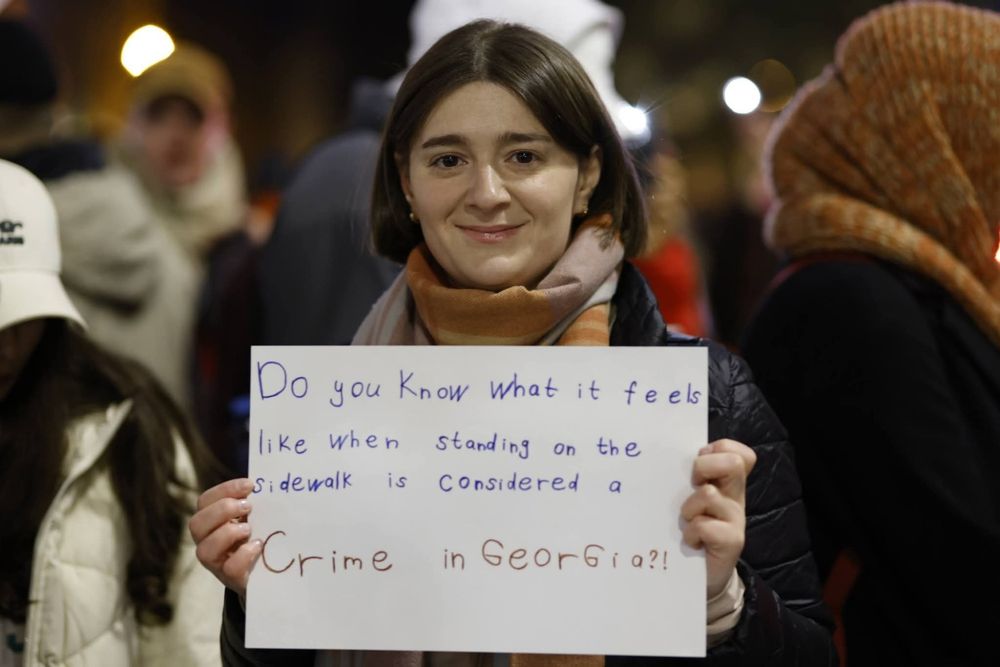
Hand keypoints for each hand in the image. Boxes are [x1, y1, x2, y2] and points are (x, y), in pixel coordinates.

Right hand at [189, 478, 260, 596]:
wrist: (267, 572)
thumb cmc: (256, 537)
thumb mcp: (252, 517)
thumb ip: (250, 505)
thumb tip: (266, 483)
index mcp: (210, 521)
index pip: (205, 501)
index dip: (225, 490)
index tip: (250, 485)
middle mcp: (207, 542)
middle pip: (196, 524)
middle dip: (223, 510)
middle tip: (248, 506)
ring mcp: (216, 563)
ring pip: (204, 549)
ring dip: (228, 533)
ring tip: (249, 529)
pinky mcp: (231, 579)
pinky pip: (229, 568)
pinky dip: (244, 554)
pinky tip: (258, 545)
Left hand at [681, 439, 756, 598]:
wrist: (701, 575)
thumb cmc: (689, 530)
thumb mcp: (687, 499)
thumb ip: (685, 479)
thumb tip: (657, 457)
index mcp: (725, 481)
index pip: (736, 451)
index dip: (718, 449)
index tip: (698, 462)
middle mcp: (734, 496)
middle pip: (733, 462)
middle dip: (703, 467)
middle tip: (691, 486)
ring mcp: (736, 518)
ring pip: (709, 494)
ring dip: (689, 507)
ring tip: (685, 521)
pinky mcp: (733, 541)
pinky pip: (705, 525)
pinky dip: (691, 533)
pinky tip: (689, 542)